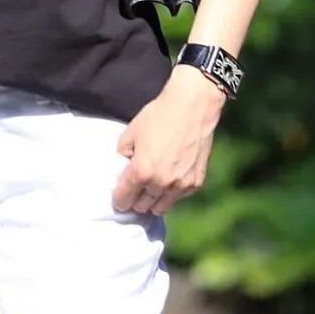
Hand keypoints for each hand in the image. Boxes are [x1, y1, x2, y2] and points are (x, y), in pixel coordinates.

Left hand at [112, 64, 227, 215]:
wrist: (192, 106)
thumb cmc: (159, 115)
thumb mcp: (131, 131)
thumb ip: (123, 153)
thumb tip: (123, 166)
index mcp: (141, 171)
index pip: (123, 199)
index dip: (118, 199)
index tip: (118, 197)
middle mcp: (161, 183)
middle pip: (141, 206)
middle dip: (135, 200)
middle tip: (134, 190)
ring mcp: (180, 185)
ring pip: (161, 207)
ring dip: (153, 200)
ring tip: (151, 187)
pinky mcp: (196, 182)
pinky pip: (179, 197)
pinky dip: (172, 192)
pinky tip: (169, 177)